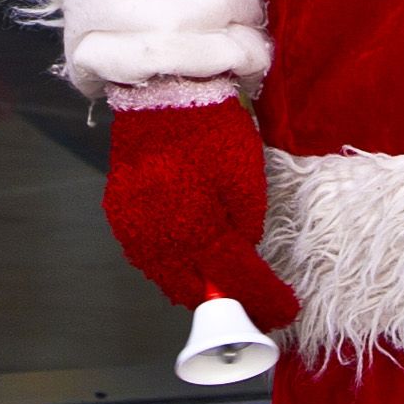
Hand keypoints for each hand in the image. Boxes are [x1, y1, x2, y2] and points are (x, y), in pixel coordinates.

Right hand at [101, 93, 300, 327]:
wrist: (162, 90)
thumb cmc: (212, 131)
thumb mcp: (247, 179)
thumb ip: (247, 228)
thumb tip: (242, 256)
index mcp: (201, 231)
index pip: (239, 283)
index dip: (265, 302)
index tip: (283, 313)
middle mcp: (162, 241)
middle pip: (197, 293)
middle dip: (227, 300)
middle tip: (250, 298)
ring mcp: (135, 232)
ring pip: (168, 279)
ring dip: (195, 284)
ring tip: (219, 278)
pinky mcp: (119, 217)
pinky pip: (147, 256)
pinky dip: (170, 263)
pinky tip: (186, 253)